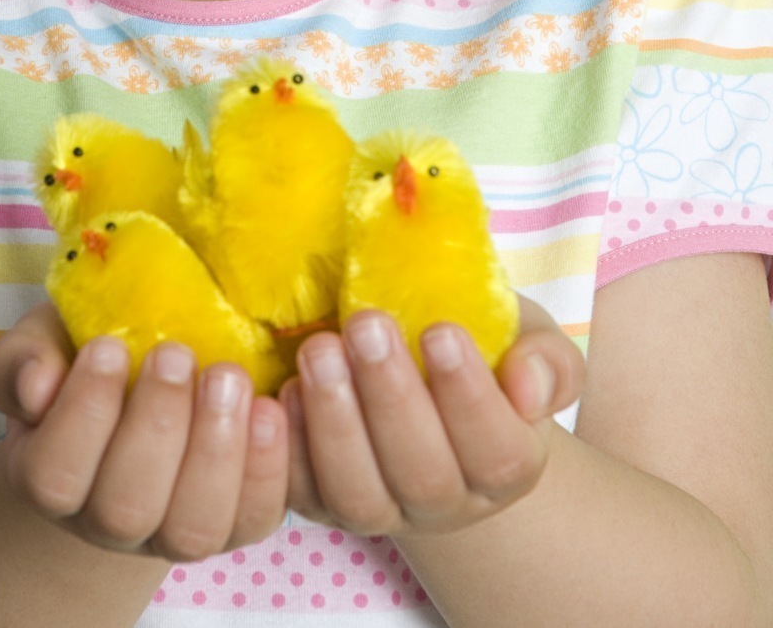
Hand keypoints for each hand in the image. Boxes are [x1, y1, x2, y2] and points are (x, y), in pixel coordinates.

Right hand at [0, 301, 289, 560]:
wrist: (146, 379)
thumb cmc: (89, 354)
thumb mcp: (48, 340)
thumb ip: (25, 358)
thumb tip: (37, 384)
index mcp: (52, 476)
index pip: (54, 476)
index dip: (83, 415)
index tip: (110, 345)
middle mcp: (108, 521)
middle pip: (124, 510)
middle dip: (155, 427)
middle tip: (175, 353)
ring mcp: (173, 530)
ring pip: (191, 528)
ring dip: (214, 450)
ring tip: (228, 376)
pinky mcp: (235, 522)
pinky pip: (254, 517)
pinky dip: (267, 467)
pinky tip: (269, 406)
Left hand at [282, 294, 584, 536]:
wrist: (422, 371)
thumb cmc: (481, 348)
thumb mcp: (526, 340)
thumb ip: (546, 361)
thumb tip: (527, 385)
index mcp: (504, 467)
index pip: (495, 452)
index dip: (469, 397)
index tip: (442, 330)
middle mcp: (443, 502)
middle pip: (421, 474)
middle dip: (391, 396)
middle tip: (368, 324)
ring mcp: (378, 506)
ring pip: (356, 492)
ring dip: (334, 419)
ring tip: (320, 347)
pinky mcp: (317, 498)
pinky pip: (296, 491)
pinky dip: (286, 445)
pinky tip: (284, 389)